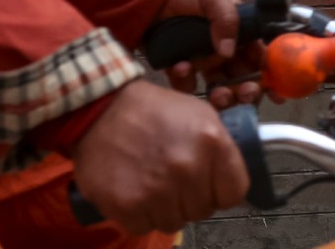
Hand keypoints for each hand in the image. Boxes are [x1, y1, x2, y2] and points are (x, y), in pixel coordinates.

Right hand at [68, 80, 248, 232]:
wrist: (99, 108)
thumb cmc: (151, 110)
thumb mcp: (199, 113)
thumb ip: (222, 148)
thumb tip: (232, 179)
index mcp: (211, 142)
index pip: (234, 193)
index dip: (220, 189)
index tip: (207, 183)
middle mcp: (187, 168)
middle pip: (203, 211)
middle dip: (189, 197)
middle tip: (170, 175)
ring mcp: (157, 190)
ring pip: (174, 222)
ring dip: (163, 207)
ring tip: (150, 179)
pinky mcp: (127, 205)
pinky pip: (144, 226)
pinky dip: (138, 213)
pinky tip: (133, 188)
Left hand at [156, 0, 264, 108]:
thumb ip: (226, 17)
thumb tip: (229, 52)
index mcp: (238, 32)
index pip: (258, 57)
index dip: (268, 75)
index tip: (274, 93)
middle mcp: (223, 50)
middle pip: (241, 79)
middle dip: (245, 90)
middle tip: (243, 95)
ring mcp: (202, 62)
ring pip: (218, 87)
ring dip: (220, 93)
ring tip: (216, 93)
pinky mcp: (181, 69)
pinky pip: (187, 84)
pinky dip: (185, 80)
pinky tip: (179, 67)